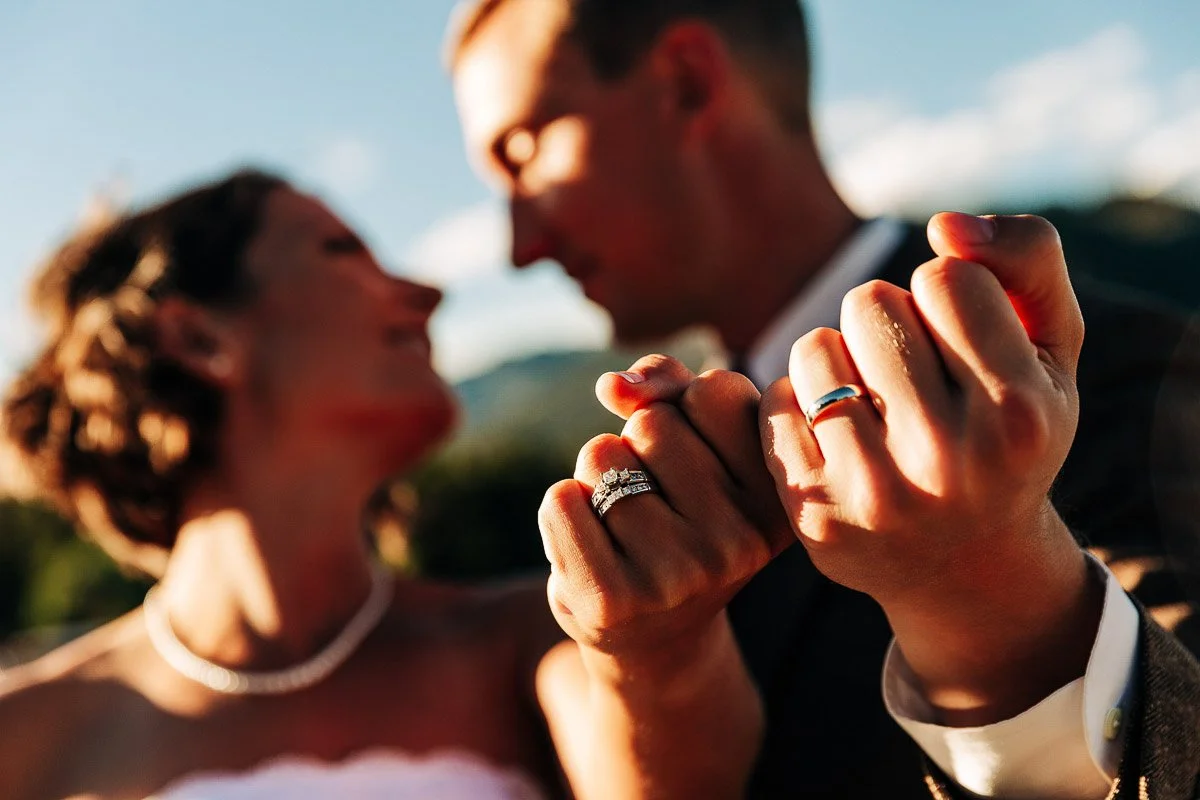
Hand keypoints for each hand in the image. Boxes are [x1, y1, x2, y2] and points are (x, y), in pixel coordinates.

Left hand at [539, 355, 791, 666]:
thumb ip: (668, 384)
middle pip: (653, 422)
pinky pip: (561, 501)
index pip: (714, 391)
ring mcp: (679, 575)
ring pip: (602, 456)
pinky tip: (591, 547)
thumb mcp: (696, 442)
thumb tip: (613, 386)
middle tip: (656, 502)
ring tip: (625, 528)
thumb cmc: (676, 516)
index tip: (701, 460)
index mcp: (777, 498)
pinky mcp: (613, 600)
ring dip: (597, 479)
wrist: (650, 632)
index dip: (688, 411)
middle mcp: (741, 541)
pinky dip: (563, 510)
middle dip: (638, 445)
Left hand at [760, 213, 1102, 722]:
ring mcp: (876, 495)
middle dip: (885, 319)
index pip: (944, 277)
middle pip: (869, 302)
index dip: (946, 295)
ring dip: (837, 357)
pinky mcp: (814, 517)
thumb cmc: (1008, 431)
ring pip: (813, 347)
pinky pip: (774, 402)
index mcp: (1020, 414)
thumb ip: (1027, 259)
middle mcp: (950, 460)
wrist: (964, 563)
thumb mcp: (1051, 347)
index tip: (959, 338)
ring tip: (874, 400)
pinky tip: (837, 436)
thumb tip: (946, 226)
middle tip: (910, 369)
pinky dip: (799, 404)